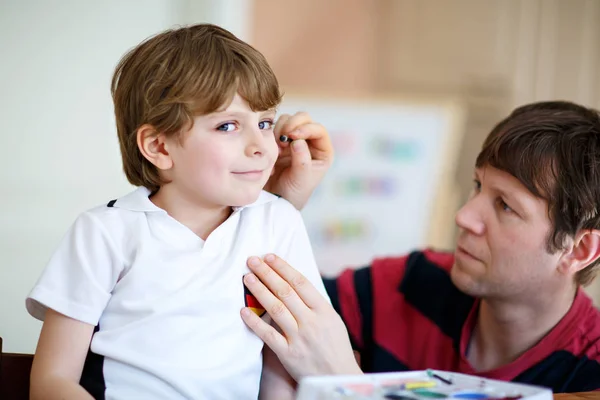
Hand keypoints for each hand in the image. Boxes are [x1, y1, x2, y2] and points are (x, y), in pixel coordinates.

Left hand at [240, 254, 361, 379]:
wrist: (337, 378)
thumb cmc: (335, 348)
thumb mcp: (333, 321)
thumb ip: (315, 304)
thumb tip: (295, 283)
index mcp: (324, 311)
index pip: (301, 282)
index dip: (283, 267)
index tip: (270, 257)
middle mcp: (311, 321)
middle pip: (285, 291)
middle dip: (267, 273)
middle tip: (252, 260)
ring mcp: (299, 337)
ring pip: (275, 308)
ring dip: (259, 290)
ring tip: (247, 278)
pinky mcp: (288, 354)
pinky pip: (268, 335)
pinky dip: (255, 322)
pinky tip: (243, 310)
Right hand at [264, 112, 333, 209]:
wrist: (276, 198)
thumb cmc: (294, 192)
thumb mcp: (302, 178)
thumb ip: (302, 160)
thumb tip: (298, 141)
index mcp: (322, 151)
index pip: (318, 130)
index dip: (306, 128)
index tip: (292, 136)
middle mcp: (309, 142)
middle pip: (304, 118)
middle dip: (292, 124)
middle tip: (283, 139)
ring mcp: (293, 140)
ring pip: (287, 120)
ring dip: (280, 130)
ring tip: (278, 148)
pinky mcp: (278, 141)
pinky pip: (274, 128)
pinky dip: (271, 134)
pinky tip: (272, 149)